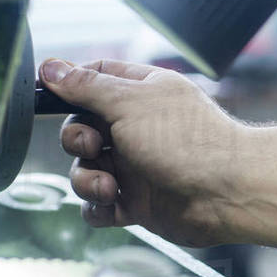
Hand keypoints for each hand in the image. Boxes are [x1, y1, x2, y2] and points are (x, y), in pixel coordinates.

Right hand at [41, 58, 243, 246]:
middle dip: (77, 140)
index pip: (94, 80)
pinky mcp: (138, 203)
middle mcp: (137, 128)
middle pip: (82, 129)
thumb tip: (50, 68)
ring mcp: (137, 166)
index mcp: (141, 93)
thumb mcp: (130, 102)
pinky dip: (98, 208)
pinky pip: (99, 206)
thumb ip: (86, 87)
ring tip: (110, 188)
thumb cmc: (188, 141)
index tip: (50, 96)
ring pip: (86, 170)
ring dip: (87, 180)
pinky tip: (112, 207)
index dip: (69, 88)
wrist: (226, 193)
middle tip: (95, 147)